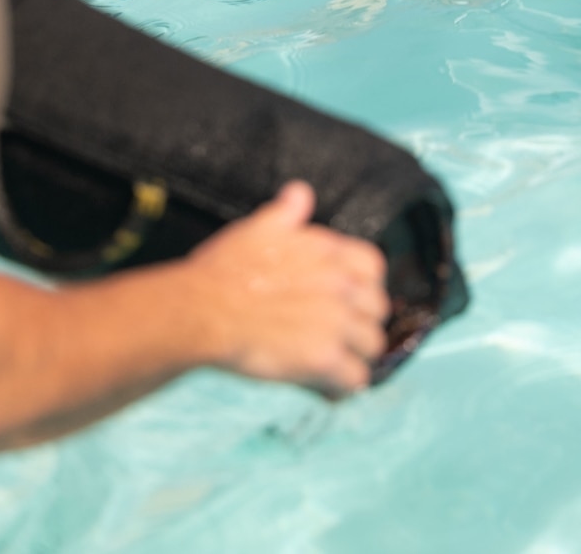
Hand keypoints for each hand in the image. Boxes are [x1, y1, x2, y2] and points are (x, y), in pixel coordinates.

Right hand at [183, 182, 388, 397]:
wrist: (203, 309)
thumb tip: (300, 193)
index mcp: (328, 251)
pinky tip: (330, 388)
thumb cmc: (223, 269)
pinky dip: (345, 386)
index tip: (350, 301)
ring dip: (357, 356)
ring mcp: (335, 322)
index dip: (364, 287)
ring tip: (339, 365)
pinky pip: (355, 377)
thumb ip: (286, 212)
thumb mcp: (256, 228)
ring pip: (372, 344)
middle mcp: (341, 284)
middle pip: (377, 309)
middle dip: (363, 323)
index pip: (373, 268)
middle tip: (342, 337)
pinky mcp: (324, 357)